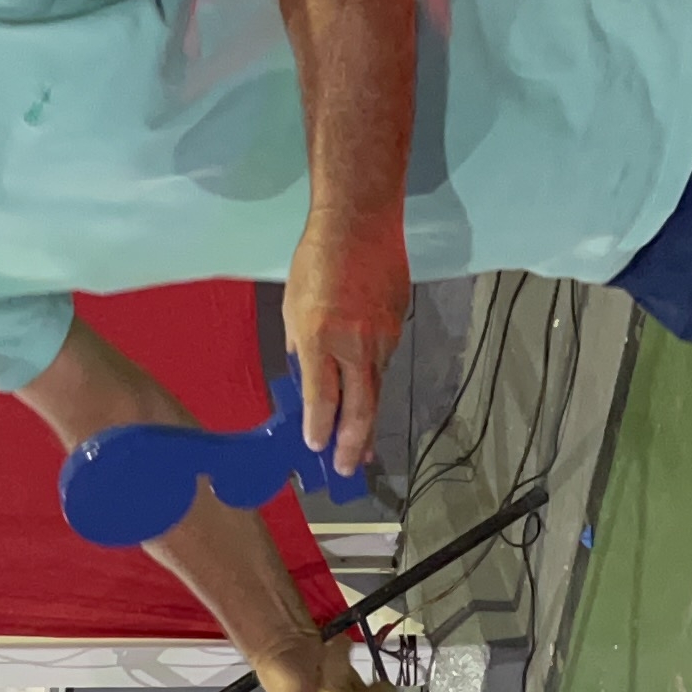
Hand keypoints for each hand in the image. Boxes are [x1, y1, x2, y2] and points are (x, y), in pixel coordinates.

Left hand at [282, 207, 411, 472]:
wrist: (361, 222)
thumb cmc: (316, 260)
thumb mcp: (292, 307)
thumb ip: (300, 348)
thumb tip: (305, 380)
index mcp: (320, 339)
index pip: (322, 399)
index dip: (320, 430)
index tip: (316, 449)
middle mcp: (354, 344)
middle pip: (360, 407)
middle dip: (353, 444)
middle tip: (348, 469)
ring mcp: (382, 336)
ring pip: (376, 388)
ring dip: (367, 419)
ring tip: (361, 446)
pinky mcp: (399, 325)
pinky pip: (385, 363)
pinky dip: (373, 382)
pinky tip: (368, 394)